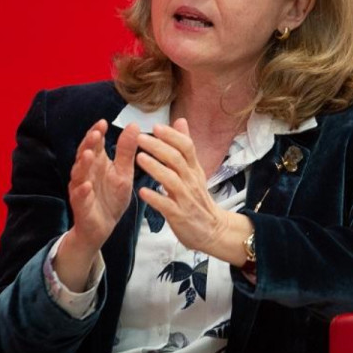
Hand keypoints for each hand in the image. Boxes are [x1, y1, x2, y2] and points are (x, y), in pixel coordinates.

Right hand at [66, 119, 138, 252]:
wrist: (104, 227)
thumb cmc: (111, 198)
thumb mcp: (124, 173)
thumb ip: (126, 151)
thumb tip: (133, 125)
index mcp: (97, 162)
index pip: (95, 143)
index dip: (97, 132)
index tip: (103, 123)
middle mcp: (86, 172)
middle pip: (84, 154)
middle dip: (88, 144)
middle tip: (95, 133)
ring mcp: (81, 188)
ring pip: (79, 174)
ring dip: (83, 164)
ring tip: (89, 155)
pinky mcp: (81, 205)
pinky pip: (80, 197)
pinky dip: (82, 191)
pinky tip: (86, 186)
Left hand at [136, 119, 241, 257]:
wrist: (213, 230)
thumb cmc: (198, 199)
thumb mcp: (195, 171)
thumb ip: (185, 147)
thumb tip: (180, 121)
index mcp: (194, 170)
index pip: (187, 147)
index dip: (172, 136)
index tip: (156, 126)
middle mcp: (191, 182)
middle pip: (177, 160)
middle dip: (158, 147)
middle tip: (140, 138)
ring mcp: (186, 199)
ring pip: (172, 180)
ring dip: (155, 168)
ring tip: (139, 158)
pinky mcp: (180, 216)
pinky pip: (167, 205)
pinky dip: (155, 198)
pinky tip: (142, 191)